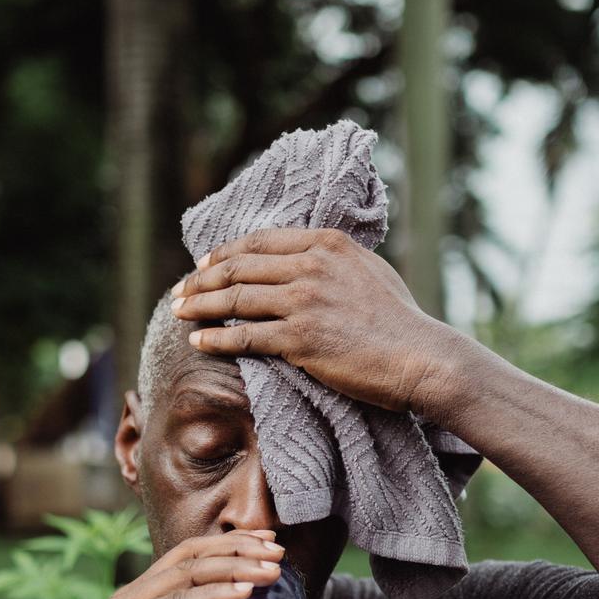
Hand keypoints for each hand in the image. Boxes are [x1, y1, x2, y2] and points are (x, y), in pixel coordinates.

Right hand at [49, 529, 283, 598]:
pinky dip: (213, 595)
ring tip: (269, 571)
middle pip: (192, 555)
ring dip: (234, 567)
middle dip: (239, 548)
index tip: (270, 547)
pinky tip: (242, 593)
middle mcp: (135, 597)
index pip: (193, 557)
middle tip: (277, 553)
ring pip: (188, 572)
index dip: (232, 546)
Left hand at [170, 226, 460, 415]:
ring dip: (199, 305)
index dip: (225, 252)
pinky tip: (198, 340)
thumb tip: (309, 258)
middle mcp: (312, 266)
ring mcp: (304, 301)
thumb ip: (335, 261)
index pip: (260, 241)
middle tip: (180, 290)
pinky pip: (244, 335)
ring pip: (235, 298)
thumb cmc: (401, 321)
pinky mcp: (300, 338)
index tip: (204, 264)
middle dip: (201, 279)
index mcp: (327, 243)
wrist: (420, 356)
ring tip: (177, 312)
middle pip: (240, 266)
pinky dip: (215, 337)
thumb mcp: (369, 271)